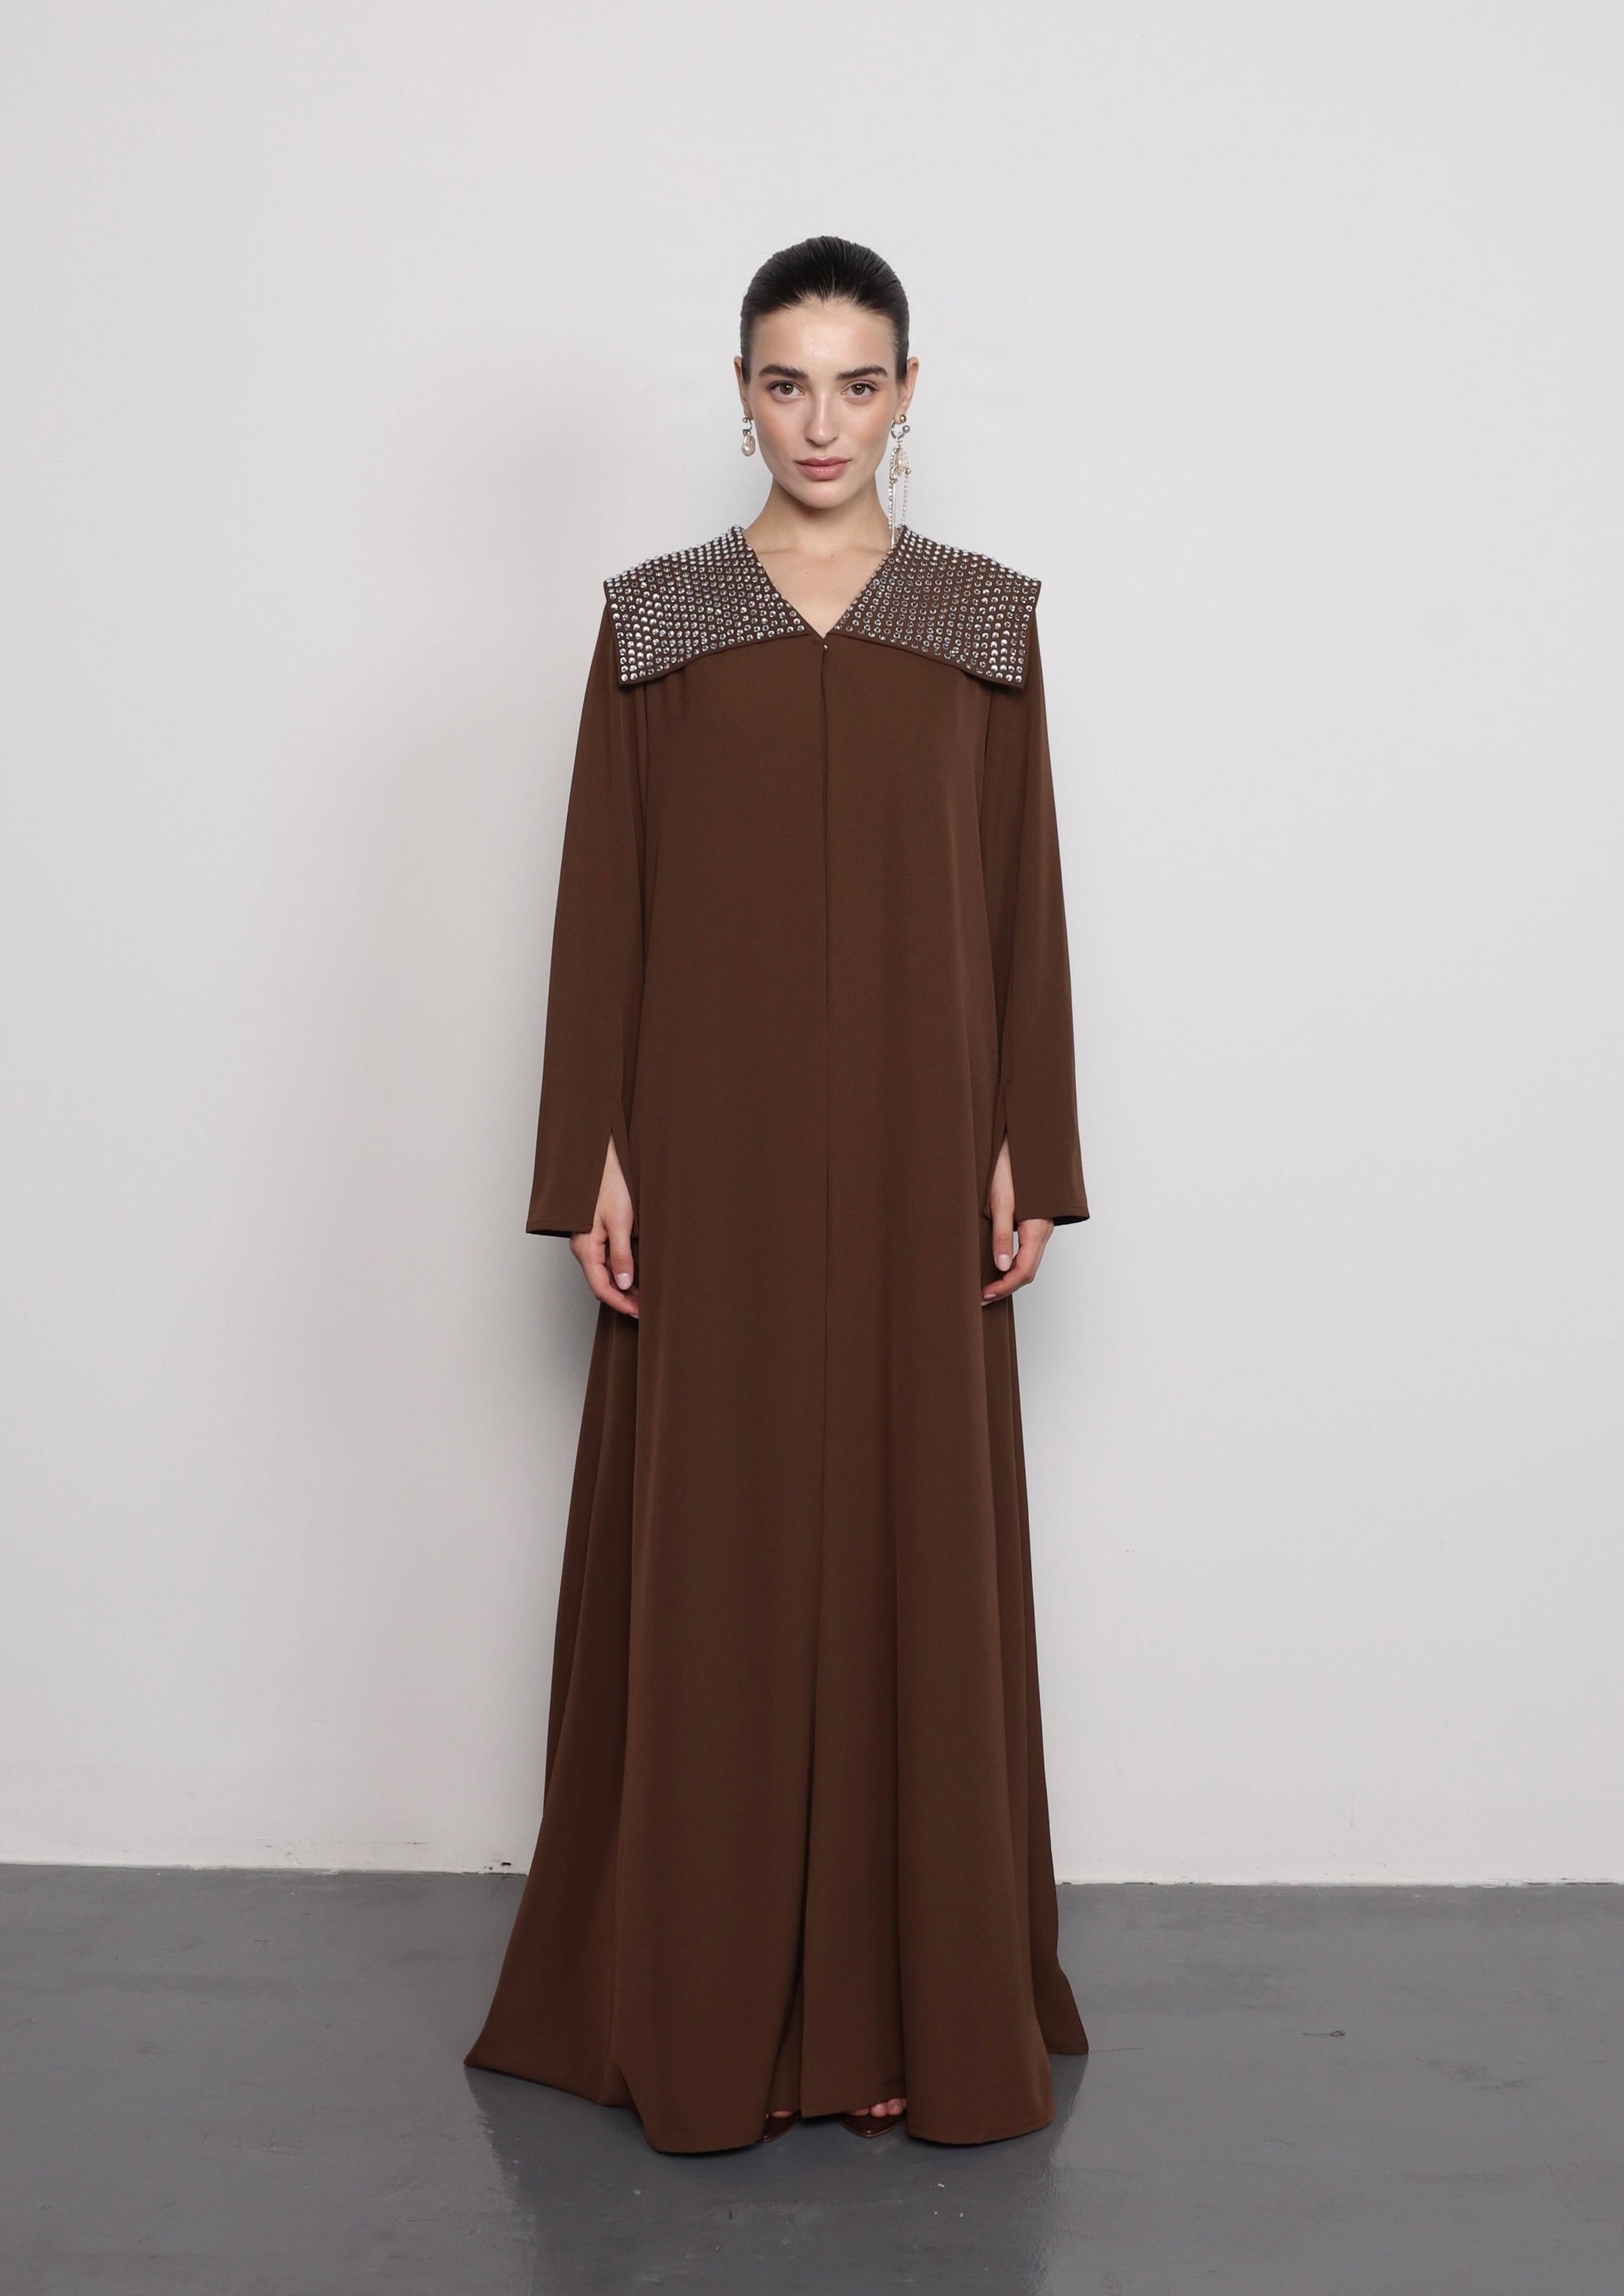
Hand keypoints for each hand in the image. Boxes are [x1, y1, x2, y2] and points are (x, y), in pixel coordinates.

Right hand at [570, 1135, 638, 1316]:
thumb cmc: (609, 1184)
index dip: (620, 1303)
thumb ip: (621, 1254)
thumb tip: (624, 1284)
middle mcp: (583, 1247)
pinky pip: (605, 1259)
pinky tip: (635, 1273)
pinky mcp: (595, 1232)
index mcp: (585, 1247)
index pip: (601, 1287)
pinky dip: (621, 1270)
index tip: (639, 1312)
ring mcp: (588, 1240)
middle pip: (601, 1283)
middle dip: (623, 1298)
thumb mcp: (620, 1221)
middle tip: (646, 1307)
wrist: (600, 1158)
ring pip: (604, 1272)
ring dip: (623, 1285)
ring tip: (645, 1294)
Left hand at [981, 1134, 1052, 1303]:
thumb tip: (1002, 1267)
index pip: (1024, 1271)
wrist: (1025, 1142)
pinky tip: (999, 1263)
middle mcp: (1043, 1230)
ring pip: (1030, 1261)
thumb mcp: (1000, 1201)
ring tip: (988, 1284)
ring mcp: (1042, 1226)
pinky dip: (1015, 1262)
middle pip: (1029, 1270)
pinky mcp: (1036, 1220)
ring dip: (1010, 1277)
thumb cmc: (1010, 1167)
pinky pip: (1029, 1249)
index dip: (1004, 1287)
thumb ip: (1002, 1235)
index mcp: (1037, 1228)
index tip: (984, 1294)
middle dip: (1007, 1286)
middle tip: (982, 1295)